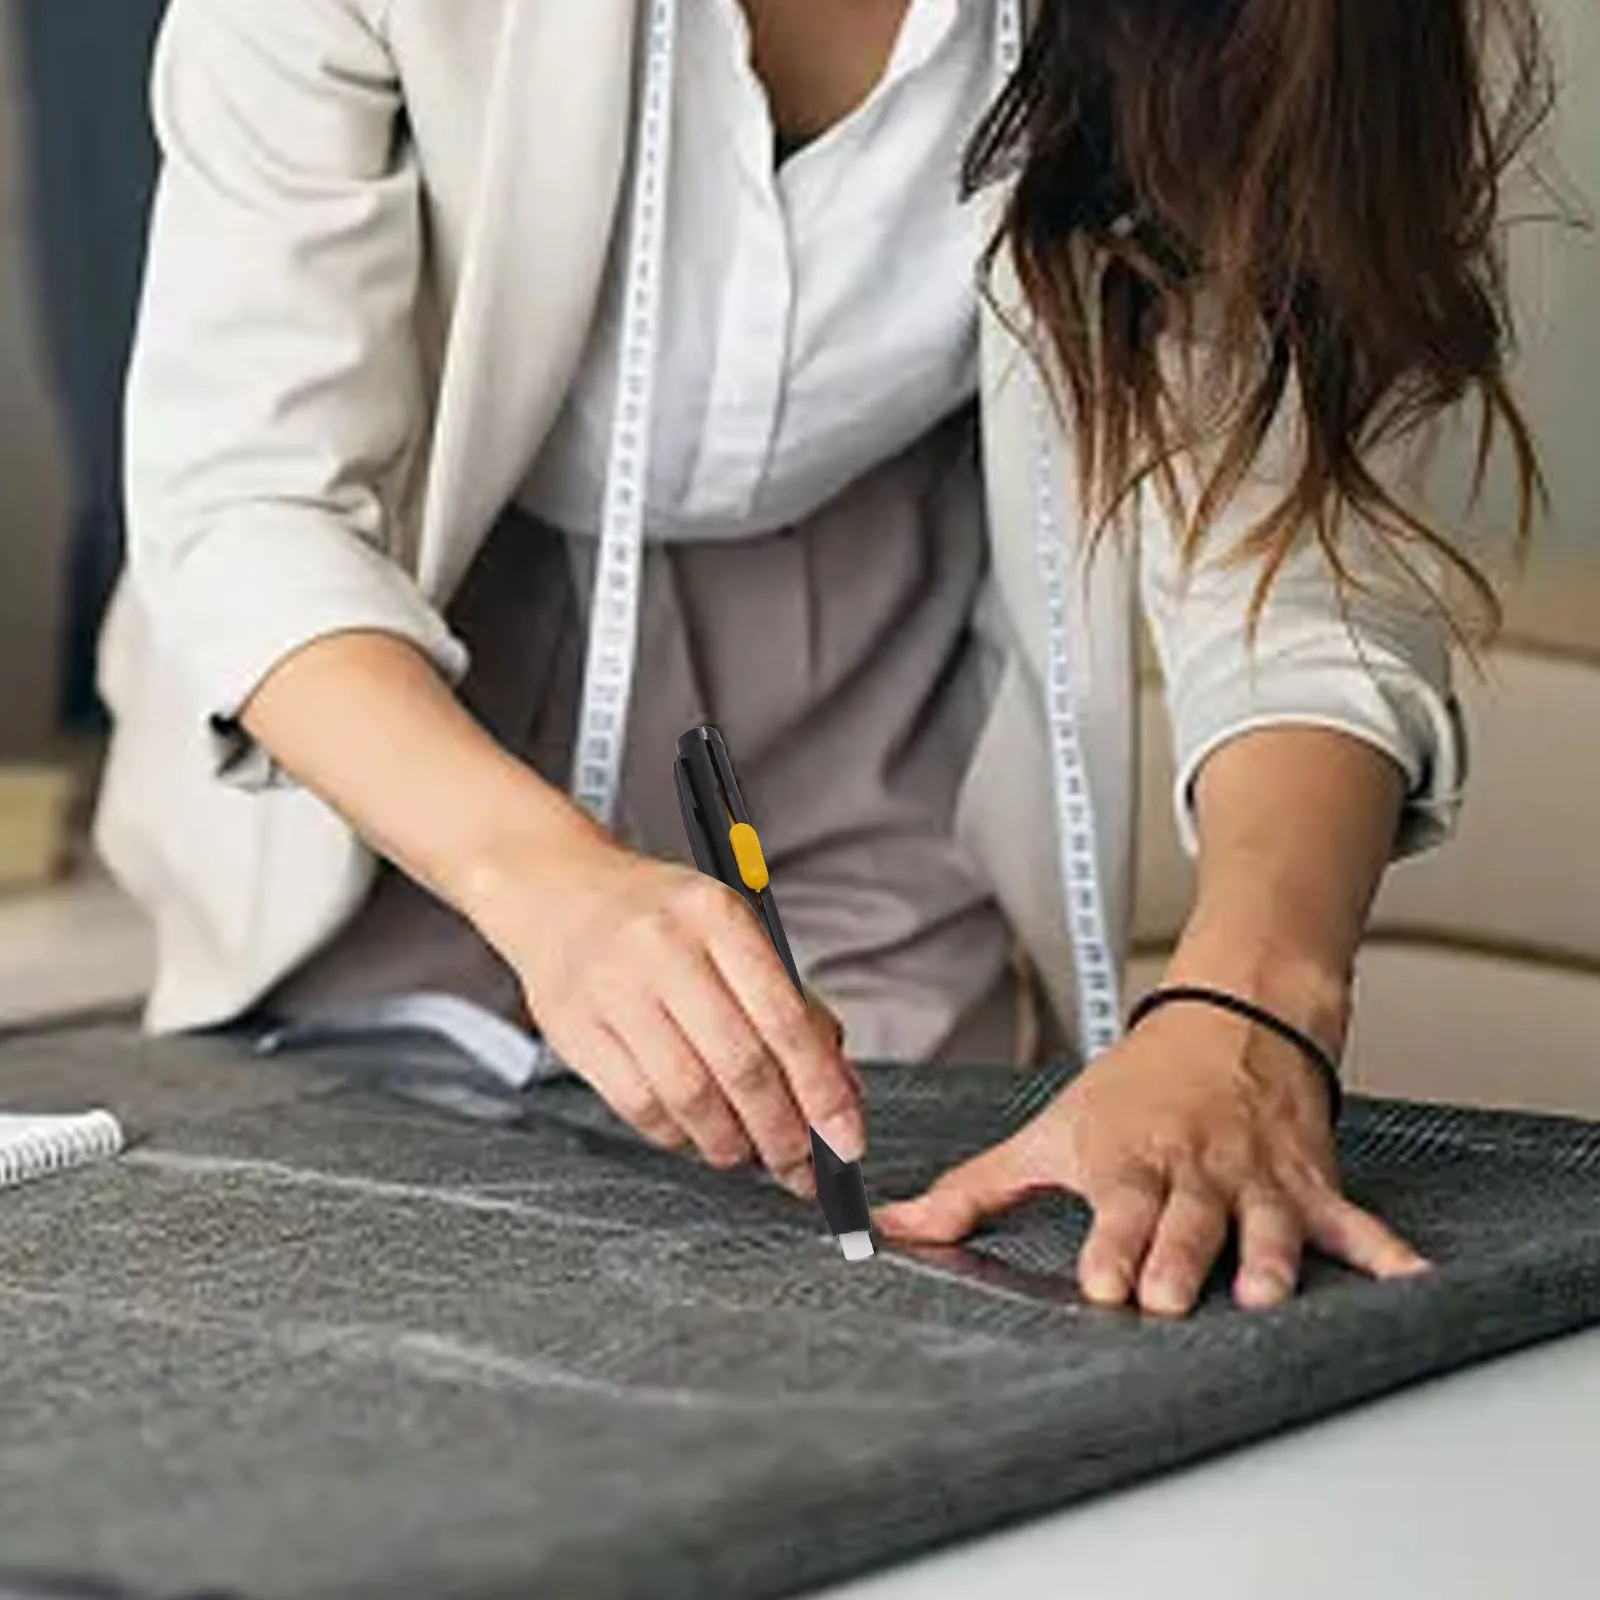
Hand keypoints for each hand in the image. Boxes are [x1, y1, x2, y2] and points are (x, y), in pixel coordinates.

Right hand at [468, 826, 863, 1196]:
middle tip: (799, 1162)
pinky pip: (638, 1105)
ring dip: (729, 1142)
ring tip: (746, 1151)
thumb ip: (790, 1006)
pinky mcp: (573, 1029)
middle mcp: (664, 946)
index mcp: (718, 915)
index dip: (822, 1091)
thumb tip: (838, 1092)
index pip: (785, 1019)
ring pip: (688, 1095)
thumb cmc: (660, 920)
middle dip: (780, 1131)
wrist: (559, 893)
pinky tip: (694, 1132)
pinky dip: (677, 1135)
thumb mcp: (733, 933)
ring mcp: (612, 988)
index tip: (845, 1137)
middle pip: (740, 1065)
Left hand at [875, 1000, 1428, 1315]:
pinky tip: (1411, 1278)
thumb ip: (973, 1190)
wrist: (1229, 1018)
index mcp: (1130, 1161)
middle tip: (1170, 1296)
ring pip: (1265, 1222)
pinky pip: (1350, 1219)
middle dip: (1180, 1256)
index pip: (1120, 1207)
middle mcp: (1194, 1171)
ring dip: (1269, 1256)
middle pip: (1189, 1221)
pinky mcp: (1307, 1181)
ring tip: (1265, 1293)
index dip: (1113, 1243)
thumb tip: (894, 1229)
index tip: (1103, 1280)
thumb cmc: (1132, 1090)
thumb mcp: (1049, 1132)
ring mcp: (1255, 1177)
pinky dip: (1382, 1249)